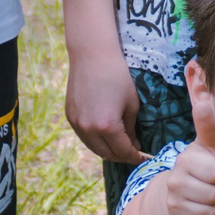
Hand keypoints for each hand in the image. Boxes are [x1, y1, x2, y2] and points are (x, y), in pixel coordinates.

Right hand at [68, 47, 145, 164]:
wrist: (92, 55)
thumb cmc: (118, 76)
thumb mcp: (131, 104)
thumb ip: (131, 129)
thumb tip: (132, 145)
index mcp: (107, 126)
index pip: (123, 152)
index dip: (136, 157)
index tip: (144, 158)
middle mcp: (89, 129)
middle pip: (107, 155)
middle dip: (122, 157)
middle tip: (134, 153)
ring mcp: (77, 124)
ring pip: (94, 148)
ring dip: (108, 151)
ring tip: (120, 146)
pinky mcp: (70, 117)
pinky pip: (84, 136)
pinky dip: (96, 140)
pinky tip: (105, 135)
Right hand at [161, 102, 214, 214]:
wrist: (181, 198)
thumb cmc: (203, 168)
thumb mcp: (208, 148)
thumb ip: (207, 126)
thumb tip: (203, 101)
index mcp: (184, 161)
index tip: (211, 170)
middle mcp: (174, 182)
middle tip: (209, 187)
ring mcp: (174, 205)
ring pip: (212, 213)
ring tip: (205, 200)